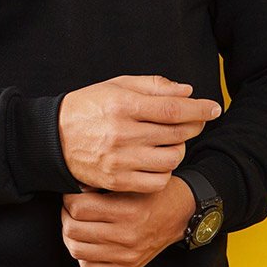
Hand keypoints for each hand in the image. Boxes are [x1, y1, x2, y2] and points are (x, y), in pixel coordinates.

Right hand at [58, 75, 220, 192]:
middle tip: (194, 122)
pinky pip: (156, 181)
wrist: (52, 138)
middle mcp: (123, 133)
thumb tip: (187, 91)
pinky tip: (158, 160)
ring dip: (179, 149)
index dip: (199, 109)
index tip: (214, 108)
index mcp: (124, 105)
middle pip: (177, 133)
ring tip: (170, 141)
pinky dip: (164, 171)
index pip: (174, 109)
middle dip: (193, 126)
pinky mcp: (116, 181)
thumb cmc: (87, 107)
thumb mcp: (116, 86)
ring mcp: (120, 160)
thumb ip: (153, 86)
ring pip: (171, 159)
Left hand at [61, 178, 196, 266]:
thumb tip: (73, 188)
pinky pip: (88, 265)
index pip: (78, 208)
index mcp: (127, 211)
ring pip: (76, 250)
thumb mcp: (132, 182)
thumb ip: (102, 185)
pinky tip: (88, 240)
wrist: (180, 215)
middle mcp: (126, 236)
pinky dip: (82, 252)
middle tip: (70, 208)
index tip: (71, 194)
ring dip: (70, 235)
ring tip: (75, 224)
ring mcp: (126, 255)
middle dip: (65, 215)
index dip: (68, 198)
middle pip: (73, 230)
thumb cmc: (155, 194)